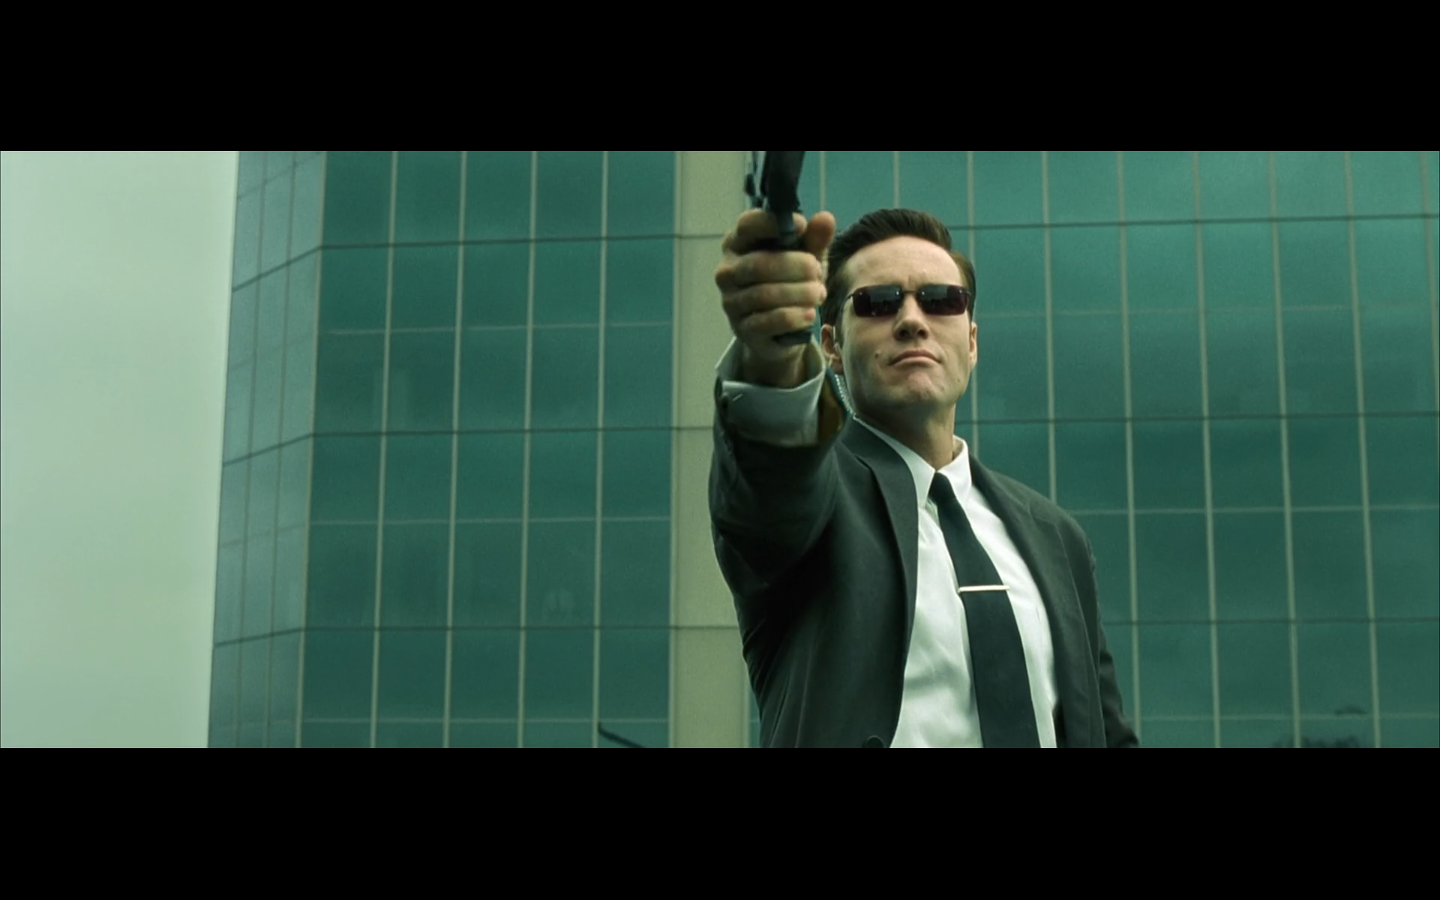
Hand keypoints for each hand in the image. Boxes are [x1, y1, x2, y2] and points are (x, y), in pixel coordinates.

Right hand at [715, 209, 836, 385]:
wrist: (781, 329)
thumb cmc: (790, 281)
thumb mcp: (806, 257)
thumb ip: (814, 239)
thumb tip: (825, 218)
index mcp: (738, 244)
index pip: (746, 226)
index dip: (773, 223)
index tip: (802, 226)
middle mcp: (727, 271)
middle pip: (757, 264)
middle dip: (794, 267)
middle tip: (817, 272)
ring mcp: (731, 302)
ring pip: (763, 295)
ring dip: (798, 293)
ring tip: (819, 293)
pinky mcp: (742, 329)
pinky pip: (766, 322)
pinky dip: (792, 317)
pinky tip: (809, 314)